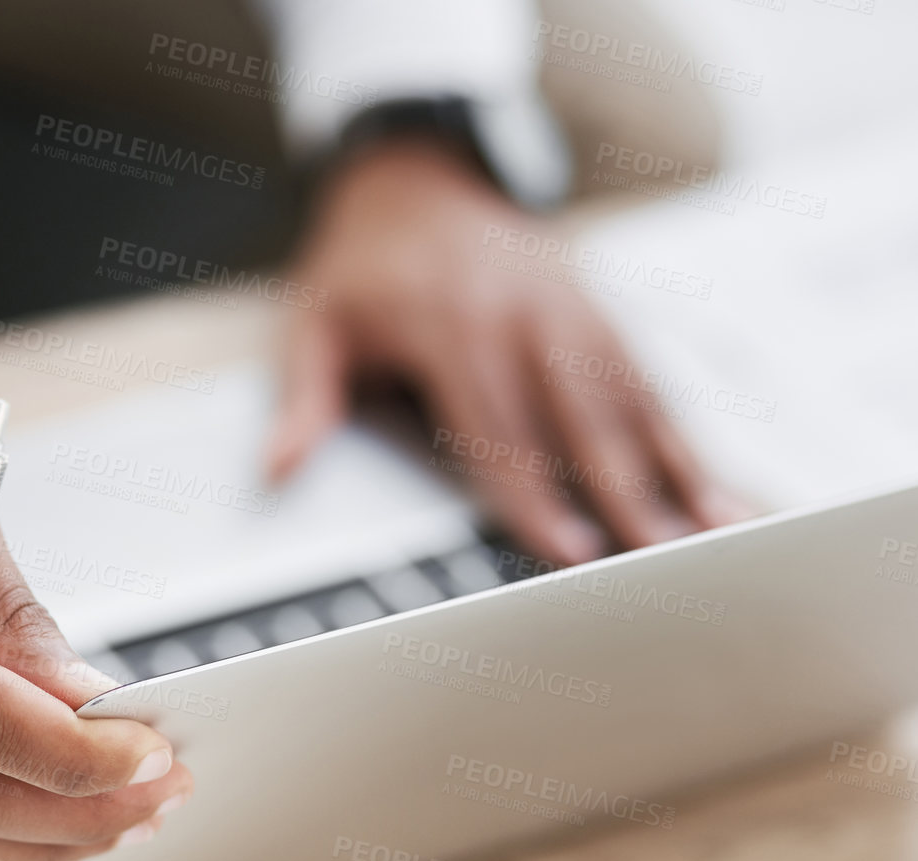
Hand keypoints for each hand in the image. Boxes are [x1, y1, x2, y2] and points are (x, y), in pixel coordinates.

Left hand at [266, 140, 744, 565]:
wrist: (410, 173)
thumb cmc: (359, 263)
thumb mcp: (313, 325)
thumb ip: (305, 401)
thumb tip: (278, 470)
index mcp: (450, 323)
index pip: (497, 428)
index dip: (534, 496)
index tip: (567, 550)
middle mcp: (520, 311)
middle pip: (579, 417)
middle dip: (625, 492)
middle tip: (662, 556)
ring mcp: (565, 303)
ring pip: (627, 395)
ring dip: (674, 464)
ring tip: (714, 526)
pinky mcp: (591, 303)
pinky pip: (639, 371)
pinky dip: (675, 426)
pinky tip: (705, 475)